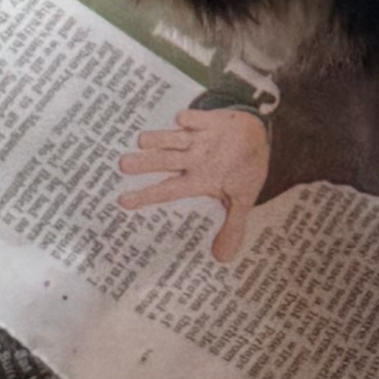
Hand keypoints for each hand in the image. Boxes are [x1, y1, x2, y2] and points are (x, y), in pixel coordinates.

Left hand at [118, 106, 269, 260]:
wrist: (256, 137)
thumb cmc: (243, 169)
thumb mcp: (242, 201)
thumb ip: (232, 227)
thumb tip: (223, 259)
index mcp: (199, 180)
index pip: (168, 190)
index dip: (146, 196)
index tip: (122, 202)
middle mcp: (193, 159)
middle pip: (165, 162)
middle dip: (146, 163)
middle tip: (123, 165)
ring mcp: (200, 140)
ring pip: (175, 140)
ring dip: (160, 139)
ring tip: (142, 140)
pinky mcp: (211, 122)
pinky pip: (199, 120)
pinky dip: (191, 119)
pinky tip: (180, 119)